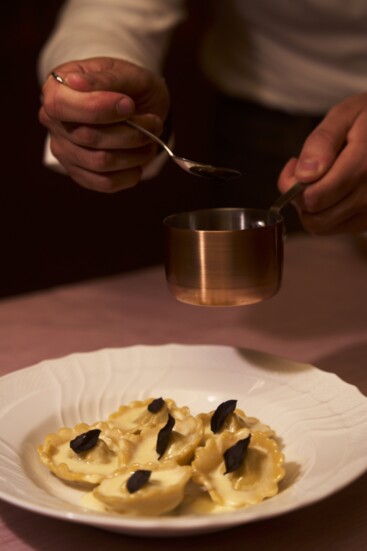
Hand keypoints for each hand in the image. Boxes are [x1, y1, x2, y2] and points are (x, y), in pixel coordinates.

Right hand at [39, 57, 169, 191]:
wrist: (136, 106)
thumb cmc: (128, 86)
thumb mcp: (125, 72)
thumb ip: (105, 79)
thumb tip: (75, 82)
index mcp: (56, 90)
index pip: (62, 106)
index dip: (99, 109)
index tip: (129, 105)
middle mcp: (54, 123)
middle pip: (88, 138)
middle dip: (130, 132)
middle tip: (154, 122)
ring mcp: (65, 151)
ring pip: (100, 162)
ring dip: (135, 153)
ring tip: (150, 139)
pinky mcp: (80, 174)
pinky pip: (105, 183)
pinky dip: (130, 174)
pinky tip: (139, 161)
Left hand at [278, 93, 366, 233]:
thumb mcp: (345, 114)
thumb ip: (322, 142)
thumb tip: (305, 175)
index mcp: (364, 166)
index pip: (313, 197)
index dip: (293, 185)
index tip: (294, 164)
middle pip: (315, 216)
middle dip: (300, 197)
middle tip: (305, 172)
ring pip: (322, 226)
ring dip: (311, 207)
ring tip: (319, 180)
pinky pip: (335, 228)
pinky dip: (325, 214)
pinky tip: (331, 191)